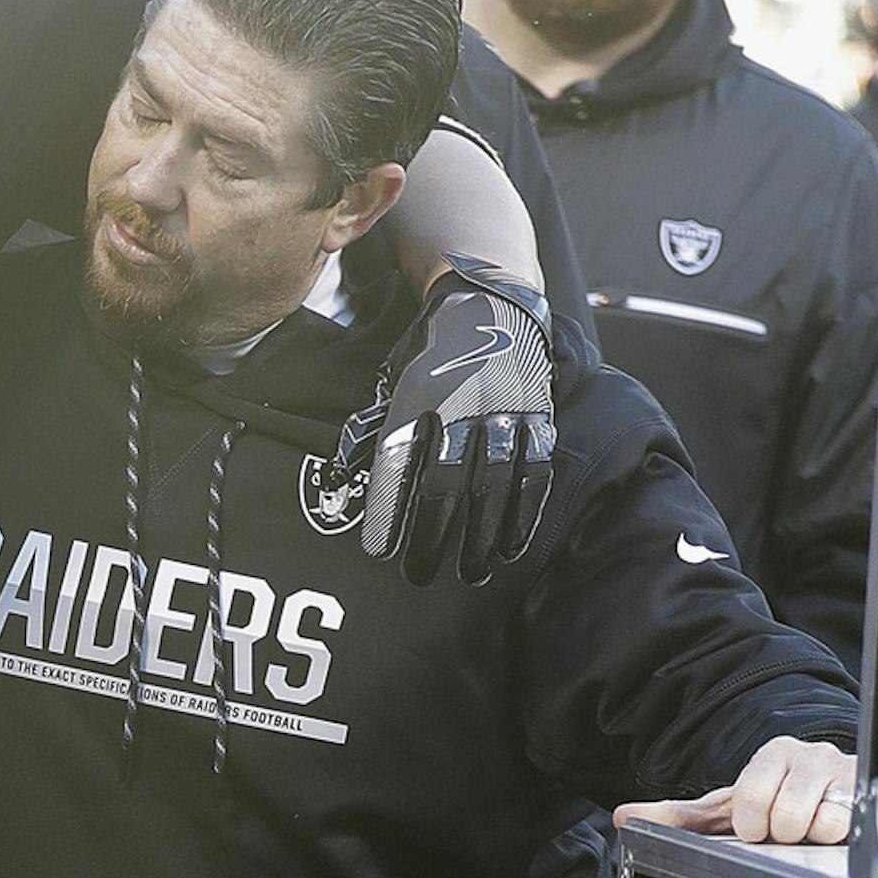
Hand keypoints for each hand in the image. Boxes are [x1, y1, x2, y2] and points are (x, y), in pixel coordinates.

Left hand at [357, 267, 555, 585]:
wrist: (491, 301)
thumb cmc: (433, 351)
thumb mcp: (395, 377)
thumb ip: (374, 426)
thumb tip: (339, 476)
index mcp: (418, 395)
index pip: (397, 461)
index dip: (387, 509)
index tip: (377, 551)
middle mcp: (463, 404)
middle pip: (444, 483)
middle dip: (431, 535)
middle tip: (417, 576)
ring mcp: (504, 410)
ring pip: (492, 484)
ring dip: (480, 535)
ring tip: (469, 573)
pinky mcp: (537, 415)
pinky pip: (534, 471)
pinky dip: (523, 512)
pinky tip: (510, 546)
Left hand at [617, 739, 856, 846]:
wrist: (830, 793)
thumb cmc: (776, 801)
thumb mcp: (728, 809)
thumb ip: (680, 816)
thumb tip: (625, 816)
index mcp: (772, 755)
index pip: (748, 798)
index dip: (749, 824)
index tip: (753, 828)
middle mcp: (809, 757)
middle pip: (784, 816)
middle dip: (778, 834)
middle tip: (780, 832)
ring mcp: (841, 774)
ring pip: (819, 822)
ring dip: (807, 838)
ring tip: (805, 832)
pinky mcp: (864, 793)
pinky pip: (847, 827)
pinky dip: (834, 839)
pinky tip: (829, 832)